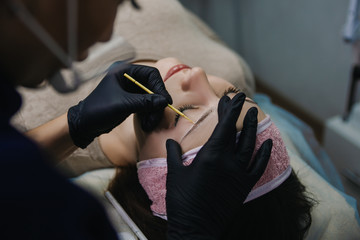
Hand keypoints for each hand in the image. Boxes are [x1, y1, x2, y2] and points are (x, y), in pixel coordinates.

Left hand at [68, 64, 171, 147]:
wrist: (85, 124)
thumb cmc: (98, 109)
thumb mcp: (123, 105)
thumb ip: (144, 102)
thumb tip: (164, 101)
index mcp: (124, 71)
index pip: (151, 74)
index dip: (159, 87)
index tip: (165, 101)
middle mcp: (129, 78)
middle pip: (153, 87)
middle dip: (156, 103)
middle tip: (157, 116)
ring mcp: (131, 90)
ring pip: (152, 98)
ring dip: (153, 112)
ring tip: (149, 124)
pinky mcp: (132, 101)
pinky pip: (147, 105)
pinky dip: (149, 115)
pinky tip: (146, 124)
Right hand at [165, 93, 272, 239]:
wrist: (195, 227)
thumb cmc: (181, 201)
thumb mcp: (175, 174)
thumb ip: (174, 154)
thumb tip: (170, 141)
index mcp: (210, 156)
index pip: (223, 126)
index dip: (230, 110)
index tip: (234, 96)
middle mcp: (228, 161)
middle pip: (236, 132)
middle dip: (238, 114)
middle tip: (240, 100)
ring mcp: (239, 173)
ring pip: (250, 145)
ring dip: (252, 128)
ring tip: (253, 114)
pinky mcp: (245, 186)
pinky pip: (259, 167)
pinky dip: (264, 154)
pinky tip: (268, 142)